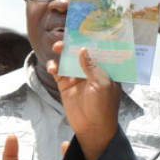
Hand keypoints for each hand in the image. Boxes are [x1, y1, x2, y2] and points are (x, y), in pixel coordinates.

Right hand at [47, 41, 120, 159]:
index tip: (84, 31)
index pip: (99, 53)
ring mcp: (78, 79)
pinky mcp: (66, 86)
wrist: (93, 128)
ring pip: (68, 61)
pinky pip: (58, 73)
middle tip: (65, 40)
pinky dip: (54, 67)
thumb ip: (92, 67)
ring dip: (62, 53)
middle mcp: (92, 73)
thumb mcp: (102, 84)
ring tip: (57, 47)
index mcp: (106, 71)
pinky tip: (53, 67)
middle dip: (74, 46)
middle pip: (81, 55)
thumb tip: (83, 50)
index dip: (92, 43)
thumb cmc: (103, 106)